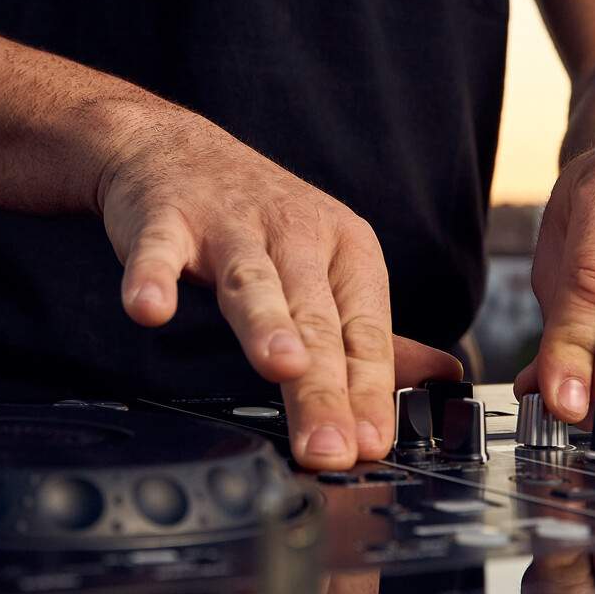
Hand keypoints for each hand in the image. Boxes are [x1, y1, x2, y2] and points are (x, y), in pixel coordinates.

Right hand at [98, 109, 461, 467]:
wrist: (175, 146)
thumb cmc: (258, 219)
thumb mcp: (329, 266)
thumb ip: (372, 335)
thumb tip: (442, 379)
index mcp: (346, 251)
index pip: (365, 333)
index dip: (370, 391)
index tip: (372, 445)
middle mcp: (296, 234)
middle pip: (314, 321)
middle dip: (323, 388)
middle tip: (331, 447)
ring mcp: (229, 224)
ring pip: (253, 282)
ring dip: (267, 324)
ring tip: (280, 366)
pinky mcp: (167, 217)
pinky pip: (159, 251)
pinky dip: (153, 278)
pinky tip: (151, 309)